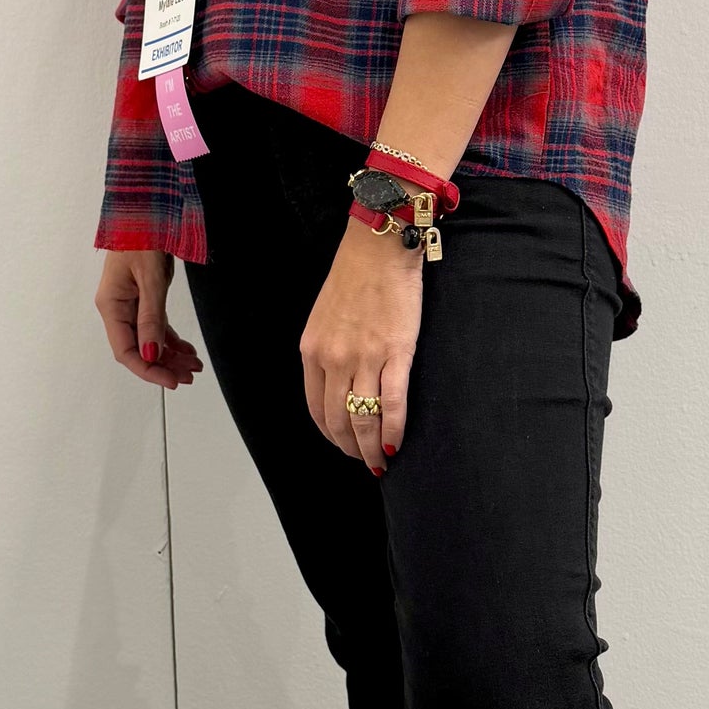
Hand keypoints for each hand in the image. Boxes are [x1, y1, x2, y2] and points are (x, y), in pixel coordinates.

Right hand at [95, 249, 204, 388]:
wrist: (147, 209)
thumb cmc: (141, 236)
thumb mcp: (150, 279)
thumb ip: (151, 319)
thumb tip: (150, 354)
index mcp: (111, 305)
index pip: (126, 350)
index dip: (148, 369)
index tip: (171, 380)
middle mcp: (118, 308)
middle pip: (138, 349)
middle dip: (164, 365)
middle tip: (189, 376)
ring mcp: (130, 303)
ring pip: (149, 340)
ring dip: (170, 355)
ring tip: (194, 366)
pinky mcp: (143, 297)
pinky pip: (155, 326)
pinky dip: (171, 339)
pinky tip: (187, 350)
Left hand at [300, 213, 422, 475]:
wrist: (379, 246)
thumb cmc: (354, 275)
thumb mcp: (324, 315)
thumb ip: (326, 350)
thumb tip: (338, 383)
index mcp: (312, 351)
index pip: (316, 408)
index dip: (330, 434)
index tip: (342, 444)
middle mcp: (333, 359)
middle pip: (339, 420)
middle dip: (350, 448)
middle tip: (364, 461)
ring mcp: (364, 358)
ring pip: (363, 418)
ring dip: (371, 448)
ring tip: (380, 461)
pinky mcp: (395, 353)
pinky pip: (391, 404)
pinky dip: (393, 430)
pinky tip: (395, 444)